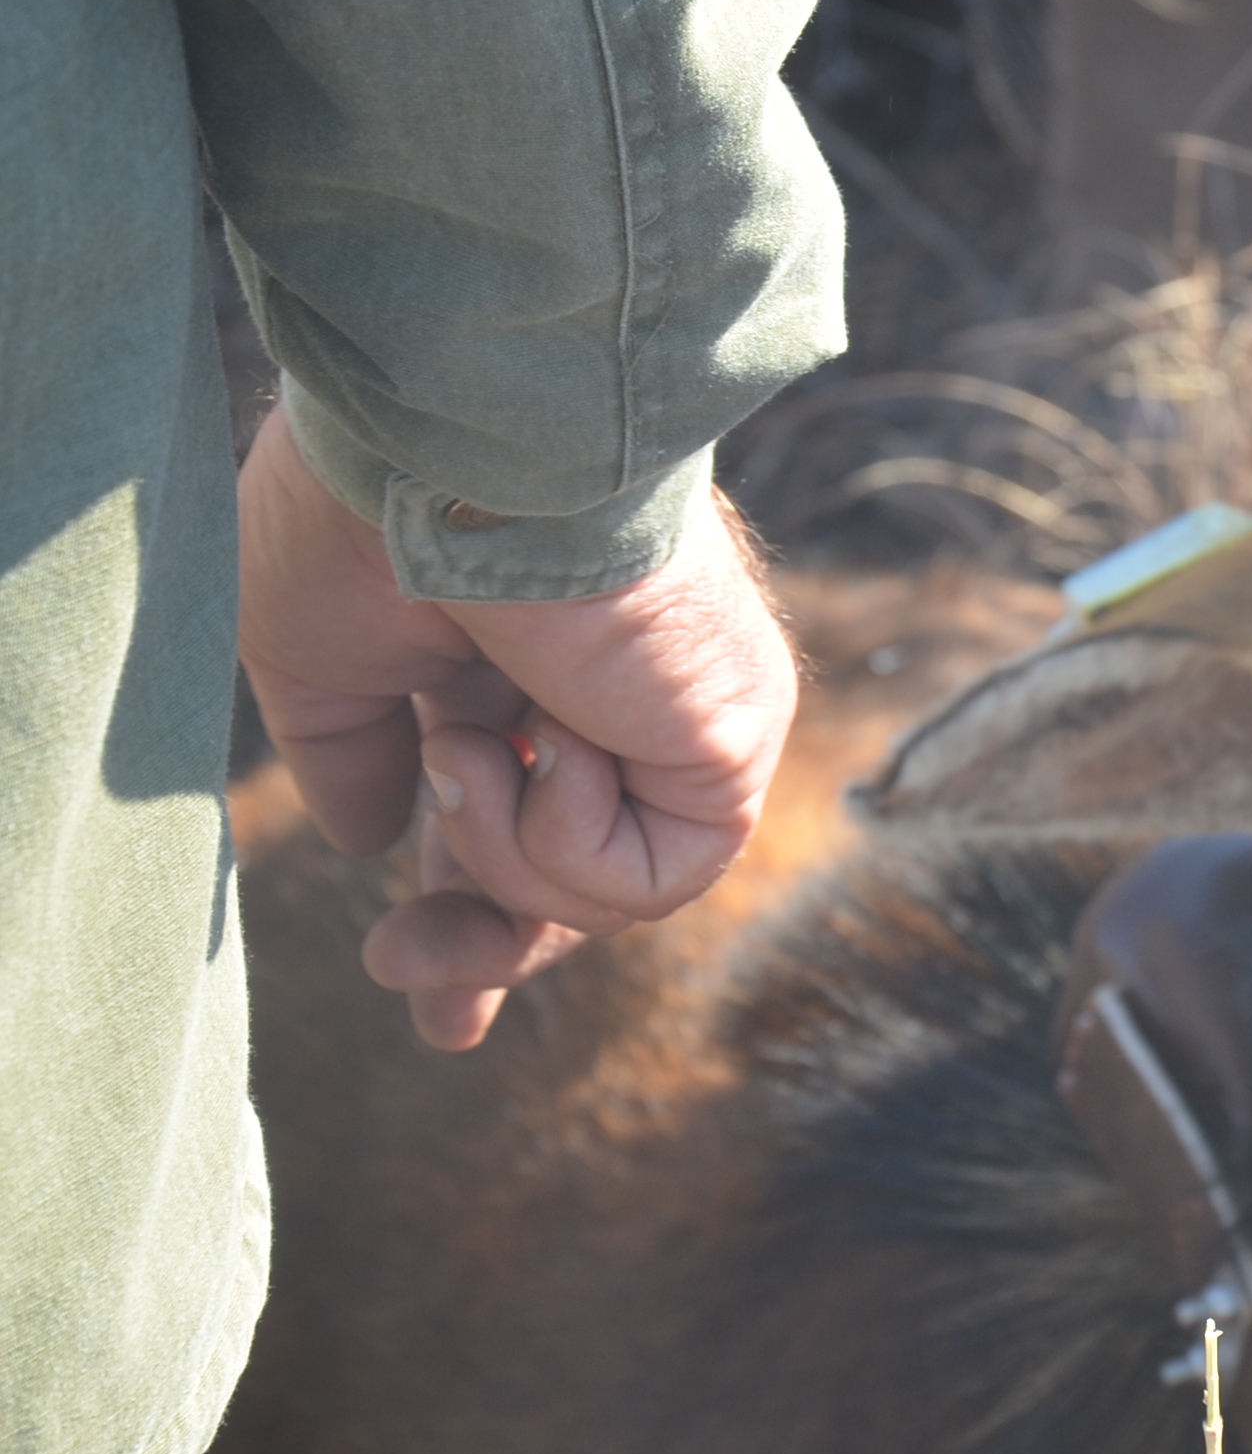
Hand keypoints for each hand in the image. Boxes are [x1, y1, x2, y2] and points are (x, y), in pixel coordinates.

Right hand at [235, 409, 797, 1051]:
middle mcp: (609, 699)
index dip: (472, 914)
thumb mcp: (319, 660)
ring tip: (470, 745)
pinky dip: (565, 841)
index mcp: (512, 672)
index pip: (512, 817)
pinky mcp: (730, 747)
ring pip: (596, 894)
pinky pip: (646, 881)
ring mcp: (679, 724)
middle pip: (575, 884)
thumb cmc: (363, 524)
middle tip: (407, 966)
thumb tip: (377, 842)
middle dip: (487, 946)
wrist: (449, 462)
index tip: (421, 990)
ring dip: (496, 848)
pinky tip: (549, 744)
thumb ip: (353, 757)